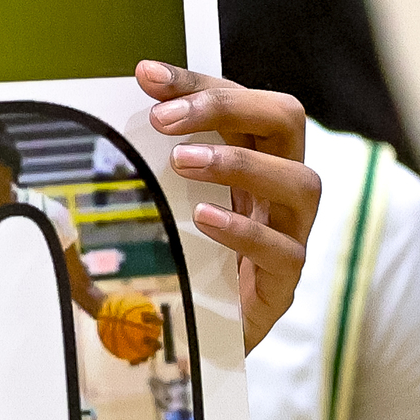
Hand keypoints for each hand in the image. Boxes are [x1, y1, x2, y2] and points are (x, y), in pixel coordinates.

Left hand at [139, 61, 317, 351]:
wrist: (201, 343)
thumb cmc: (187, 261)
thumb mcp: (169, 202)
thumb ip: (156, 159)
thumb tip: (118, 109)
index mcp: (256, 159)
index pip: (242, 101)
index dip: (199, 82)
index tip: (148, 76)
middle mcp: (281, 190)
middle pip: (288, 120)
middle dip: (226, 106)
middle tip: (166, 120)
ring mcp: (291, 236)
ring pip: (301, 183)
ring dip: (240, 163)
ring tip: (182, 162)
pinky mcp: (283, 286)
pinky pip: (285, 252)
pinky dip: (244, 231)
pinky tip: (204, 219)